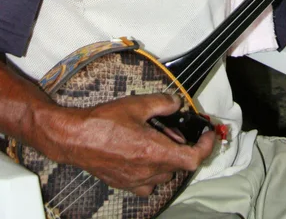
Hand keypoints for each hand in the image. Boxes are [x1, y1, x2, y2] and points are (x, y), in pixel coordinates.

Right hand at [40, 93, 215, 195]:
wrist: (75, 138)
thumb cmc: (103, 122)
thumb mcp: (137, 104)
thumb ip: (162, 103)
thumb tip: (176, 103)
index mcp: (154, 151)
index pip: (193, 158)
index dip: (206, 146)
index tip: (208, 134)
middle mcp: (148, 170)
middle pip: (179, 164)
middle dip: (181, 145)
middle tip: (172, 128)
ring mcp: (136, 180)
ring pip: (164, 173)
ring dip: (168, 157)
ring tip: (156, 138)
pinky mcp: (125, 184)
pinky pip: (148, 182)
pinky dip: (153, 169)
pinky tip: (143, 153)